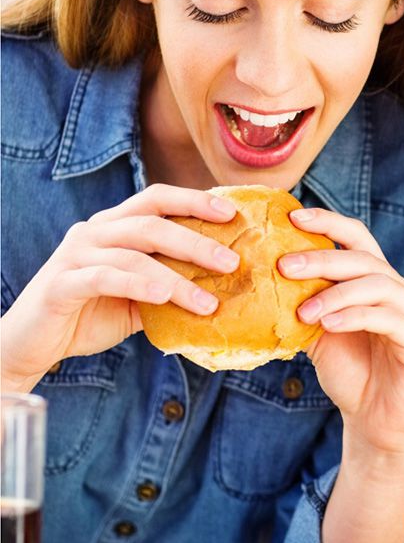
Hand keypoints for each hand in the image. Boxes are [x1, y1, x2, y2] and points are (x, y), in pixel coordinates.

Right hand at [1, 184, 238, 391]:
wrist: (33, 344)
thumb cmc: (93, 313)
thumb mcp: (141, 297)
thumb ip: (171, 284)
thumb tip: (225, 287)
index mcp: (115, 225)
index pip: (156, 199)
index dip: (194, 200)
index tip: (230, 213)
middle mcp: (95, 231)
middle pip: (151, 223)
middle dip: (196, 241)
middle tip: (231, 262)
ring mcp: (75, 254)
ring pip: (134, 254)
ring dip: (177, 278)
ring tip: (208, 301)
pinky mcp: (61, 283)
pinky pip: (104, 278)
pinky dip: (138, 286)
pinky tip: (164, 297)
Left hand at [278, 208, 403, 462]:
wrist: (375, 424)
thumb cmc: (351, 374)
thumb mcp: (320, 331)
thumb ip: (307, 300)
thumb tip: (268, 272)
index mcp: (379, 281)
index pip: (358, 238)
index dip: (329, 222)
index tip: (294, 216)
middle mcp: (402, 290)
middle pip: (364, 258)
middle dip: (322, 258)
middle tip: (284, 265)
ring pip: (377, 283)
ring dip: (335, 292)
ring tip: (303, 310)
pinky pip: (388, 317)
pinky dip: (354, 315)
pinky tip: (327, 324)